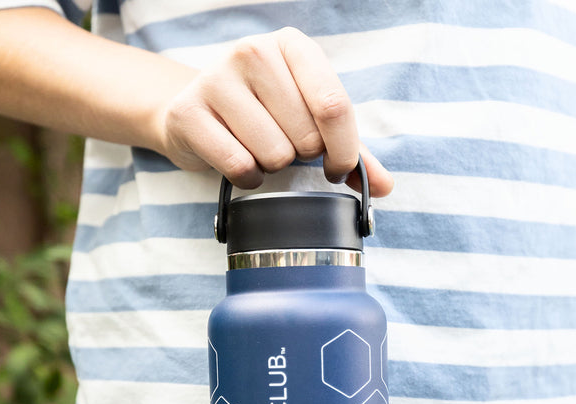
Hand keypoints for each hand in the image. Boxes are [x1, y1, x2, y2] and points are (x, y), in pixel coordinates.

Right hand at [157, 27, 393, 194]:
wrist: (195, 113)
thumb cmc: (262, 116)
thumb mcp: (309, 122)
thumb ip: (351, 151)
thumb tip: (386, 186)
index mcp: (293, 46)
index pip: (333, 105)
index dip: (343, 150)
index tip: (336, 169)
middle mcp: (254, 52)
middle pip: (305, 135)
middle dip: (301, 157)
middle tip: (284, 148)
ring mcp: (217, 79)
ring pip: (274, 153)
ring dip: (273, 167)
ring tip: (259, 151)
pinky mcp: (189, 112)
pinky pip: (239, 166)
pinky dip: (248, 179)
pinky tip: (243, 166)